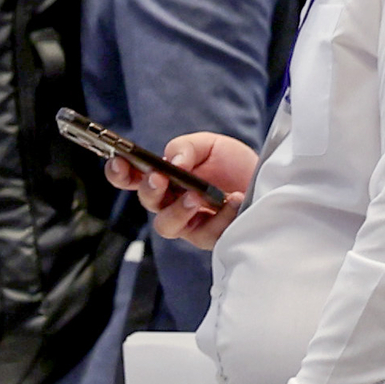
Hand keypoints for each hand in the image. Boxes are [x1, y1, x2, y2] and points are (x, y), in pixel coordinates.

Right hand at [114, 132, 255, 245]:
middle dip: (149, 190)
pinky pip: (206, 233)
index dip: (119, 172)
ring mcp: (187, 224)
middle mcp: (169, 203)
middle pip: (147, 202)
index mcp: (163, 178)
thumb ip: (186, 148)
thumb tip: (172, 163)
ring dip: (178, 210)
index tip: (119, 161)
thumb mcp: (209, 145)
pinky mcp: (210, 238)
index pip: (130, 178)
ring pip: (167, 226)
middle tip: (160, 178)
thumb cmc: (232, 164)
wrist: (266, 180)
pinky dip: (221, 215)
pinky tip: (234, 199)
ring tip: (196, 196)